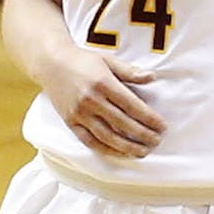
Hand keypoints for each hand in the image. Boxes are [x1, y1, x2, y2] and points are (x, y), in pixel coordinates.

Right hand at [38, 46, 164, 157]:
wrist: (51, 63)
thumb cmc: (82, 61)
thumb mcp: (108, 60)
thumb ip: (130, 71)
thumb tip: (152, 77)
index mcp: (103, 83)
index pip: (132, 106)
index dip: (150, 119)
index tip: (163, 127)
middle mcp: (91, 100)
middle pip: (122, 123)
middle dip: (143, 135)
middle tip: (157, 141)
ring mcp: (79, 113)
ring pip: (107, 136)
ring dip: (128, 147)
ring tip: (143, 152)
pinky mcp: (70, 122)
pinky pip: (90, 141)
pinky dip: (106, 150)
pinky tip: (120, 153)